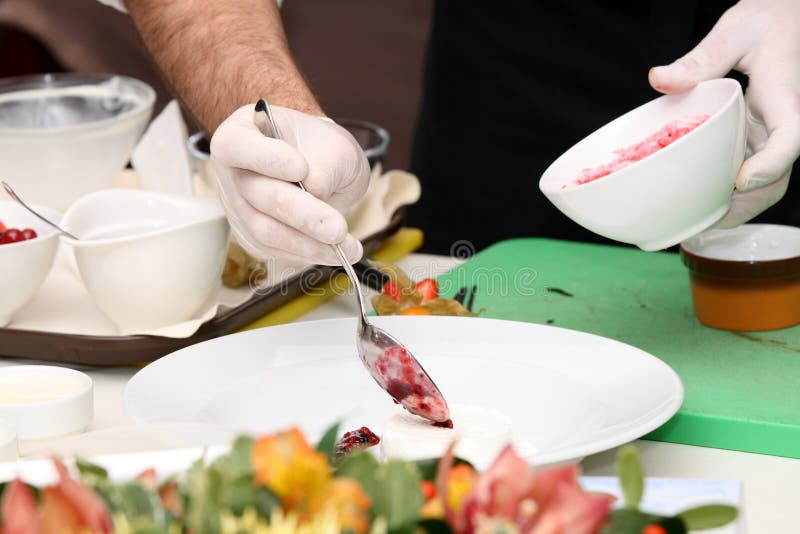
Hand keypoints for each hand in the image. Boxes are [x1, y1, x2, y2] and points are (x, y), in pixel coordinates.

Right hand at [211, 104, 369, 264]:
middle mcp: (232, 172)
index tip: (302, 169)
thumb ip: (325, 165)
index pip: (236, 145)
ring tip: (347, 247)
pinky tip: (335, 252)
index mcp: (242, 133)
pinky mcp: (251, 236)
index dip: (266, 158)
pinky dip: (307, 252)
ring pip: (265, 230)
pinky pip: (274, 250)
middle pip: (257, 195)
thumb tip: (315, 191)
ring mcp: (238, 207)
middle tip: (337, 228)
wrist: (324, 169)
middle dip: (302, 214)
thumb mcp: (334, 145)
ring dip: (308, 243)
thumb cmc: (323, 150)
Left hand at [649, 0, 799, 227]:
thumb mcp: (735, 31)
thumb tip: (659, 79)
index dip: (771, 164)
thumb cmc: (767, 22)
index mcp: (785, 97)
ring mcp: (771, 135)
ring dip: (736, 208)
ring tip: (697, 224)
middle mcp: (783, 123)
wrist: (786, 19)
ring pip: (766, 183)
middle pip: (778, 176)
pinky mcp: (758, 139)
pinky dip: (729, 195)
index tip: (742, 182)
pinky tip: (700, 207)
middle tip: (706, 219)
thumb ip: (700, 58)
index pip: (790, 137)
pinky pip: (750, 173)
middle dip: (747, 204)